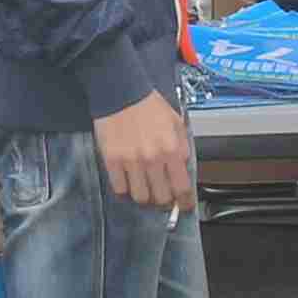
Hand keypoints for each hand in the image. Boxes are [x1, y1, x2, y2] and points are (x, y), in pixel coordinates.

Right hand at [93, 90, 193, 211]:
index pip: (182, 188)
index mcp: (172, 149)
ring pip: (141, 197)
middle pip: (162, 198)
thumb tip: (183, 168)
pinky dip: (125, 188)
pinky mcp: (112, 161)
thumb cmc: (148, 105)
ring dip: (145, 196)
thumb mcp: (176, 122)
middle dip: (165, 200)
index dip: (185, 202)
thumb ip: (182, 146)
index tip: (184, 204)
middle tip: (163, 194)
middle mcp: (153, 159)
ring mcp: (131, 162)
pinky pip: (120, 188)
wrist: (121, 93)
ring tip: (145, 187)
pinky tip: (129, 180)